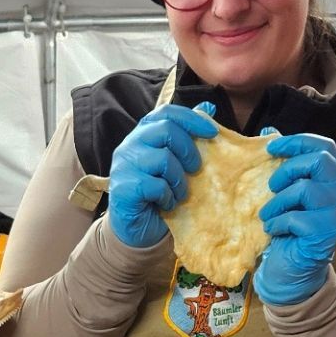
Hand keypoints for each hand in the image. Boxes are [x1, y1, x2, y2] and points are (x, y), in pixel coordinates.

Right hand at [106, 102, 218, 247]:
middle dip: (188, 150)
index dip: (191, 119)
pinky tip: (166, 204)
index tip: (212, 133)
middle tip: (195, 169)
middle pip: (165, 130)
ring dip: (179, 180)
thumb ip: (187, 135)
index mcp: (143, 133)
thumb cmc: (159, 192)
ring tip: (179, 193)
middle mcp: (130, 145)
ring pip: (162, 159)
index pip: (166, 112)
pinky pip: (155, 186)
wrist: (137, 229)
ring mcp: (123, 166)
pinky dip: (168, 197)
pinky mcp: (123, 188)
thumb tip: (208, 108)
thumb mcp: (175, 161)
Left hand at [253, 130, 335, 305]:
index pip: (325, 148)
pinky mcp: (326, 235)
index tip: (271, 146)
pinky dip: (278, 223)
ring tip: (269, 216)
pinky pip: (296, 217)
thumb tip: (269, 132)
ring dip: (278, 202)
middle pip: (320, 161)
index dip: (298, 141)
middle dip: (288, 169)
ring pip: (305, 189)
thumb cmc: (288, 231)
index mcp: (334, 182)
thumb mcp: (285, 194)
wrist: (291, 272)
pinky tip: (274, 231)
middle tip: (272, 186)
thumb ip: (283, 165)